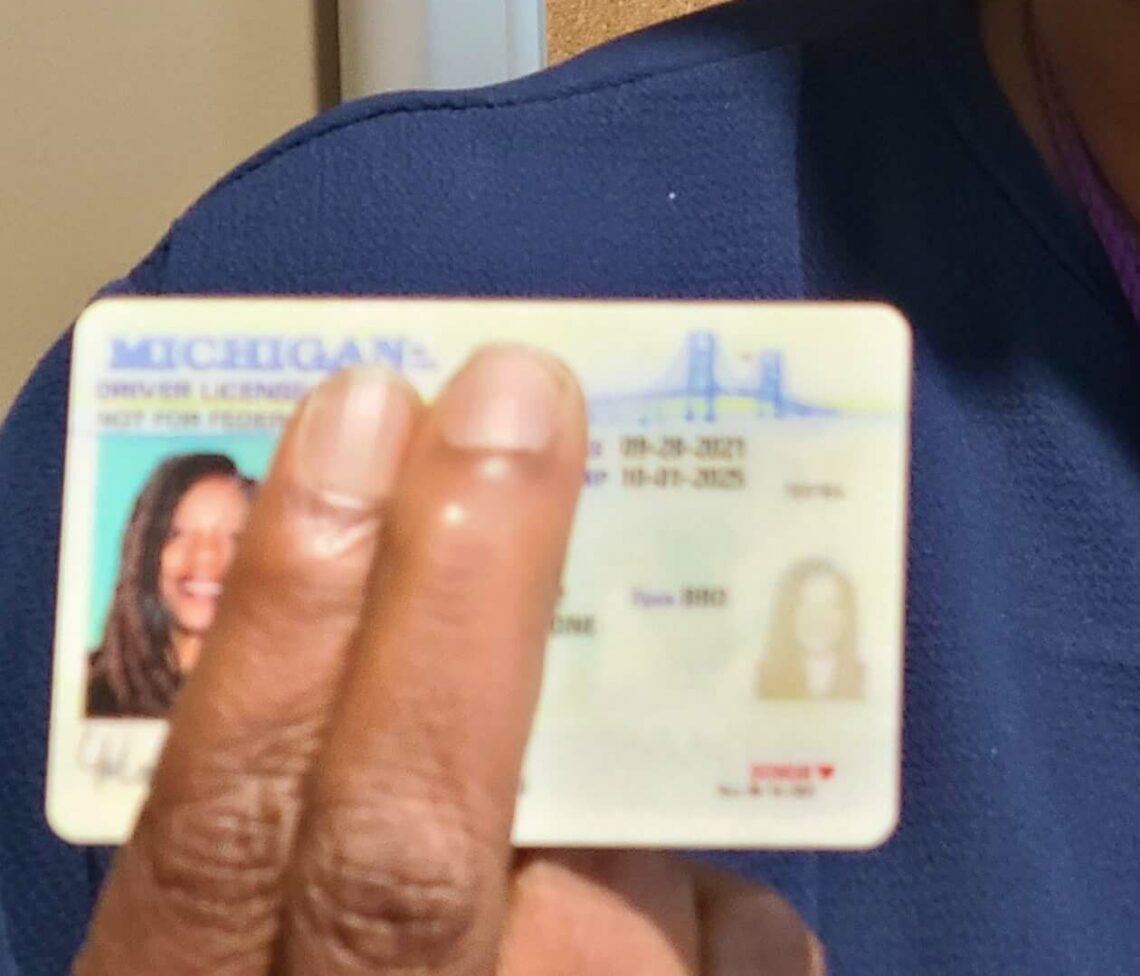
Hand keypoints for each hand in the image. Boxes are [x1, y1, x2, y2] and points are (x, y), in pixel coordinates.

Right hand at [77, 346, 823, 973]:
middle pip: (408, 855)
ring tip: (620, 861)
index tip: (357, 411)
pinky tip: (696, 947)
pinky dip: (726, 927)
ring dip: (634, 830)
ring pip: (618, 908)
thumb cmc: (328, 974)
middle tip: (518, 396)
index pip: (221, 842)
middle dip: (459, 601)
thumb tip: (401, 623)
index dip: (282, 622)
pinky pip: (745, 965)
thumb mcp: (261, 953)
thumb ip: (302, 840)